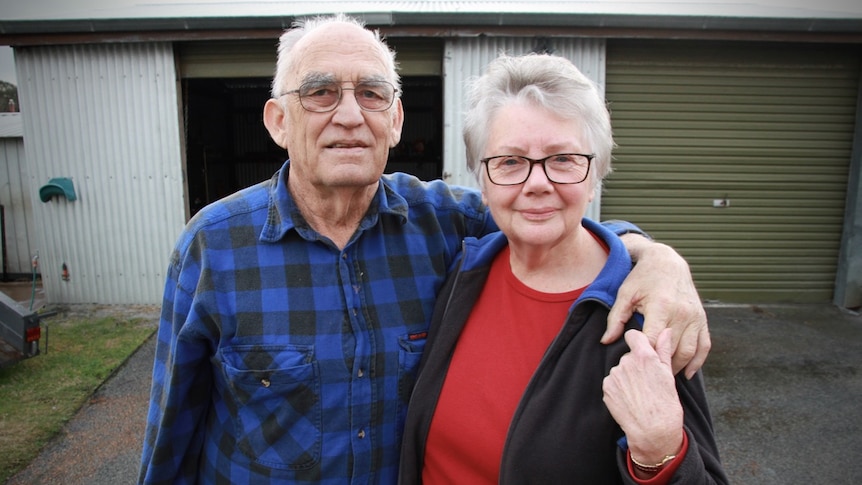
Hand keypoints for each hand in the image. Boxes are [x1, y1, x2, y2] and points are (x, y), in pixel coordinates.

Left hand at [602, 329, 683, 464]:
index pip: (633, 335)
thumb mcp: (669, 375)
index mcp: (644, 356)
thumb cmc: (665, 404)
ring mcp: (614, 375)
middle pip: (628, 355)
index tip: (641, 348)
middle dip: (635, 364)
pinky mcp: (607, 388)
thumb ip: (663, 350)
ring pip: (620, 370)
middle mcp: (626, 362)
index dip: (637, 341)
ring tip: (639, 393)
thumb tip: (665, 332)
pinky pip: (612, 383)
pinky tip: (630, 399)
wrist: (652, 430)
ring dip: (627, 377)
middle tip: (646, 381)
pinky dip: (619, 388)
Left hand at [603, 235, 709, 378]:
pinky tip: (687, 373)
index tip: (632, 363)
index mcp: (661, 307)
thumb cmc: (642, 278)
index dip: (642, 355)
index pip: (652, 341)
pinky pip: (704, 345)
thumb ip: (615, 319)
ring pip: (689, 351)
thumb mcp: (625, 295)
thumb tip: (606, 341)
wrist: (667, 262)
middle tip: (645, 376)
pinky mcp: (702, 319)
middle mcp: (681, 314)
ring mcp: (694, 317)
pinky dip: (698, 362)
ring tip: (662, 376)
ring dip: (677, 367)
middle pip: (671, 350)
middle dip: (658, 365)